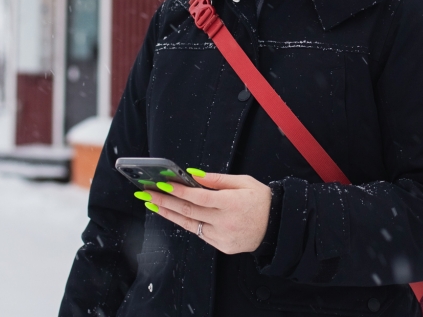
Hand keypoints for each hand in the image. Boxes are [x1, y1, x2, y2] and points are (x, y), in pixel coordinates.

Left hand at [140, 172, 271, 254]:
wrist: (275, 226)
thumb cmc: (261, 200)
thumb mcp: (244, 182)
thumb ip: (218, 179)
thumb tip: (195, 175)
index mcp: (232, 203)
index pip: (199, 197)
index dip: (179, 191)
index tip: (162, 184)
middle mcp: (225, 221)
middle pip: (188, 211)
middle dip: (164, 201)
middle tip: (146, 194)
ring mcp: (222, 237)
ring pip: (189, 224)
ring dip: (169, 214)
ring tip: (152, 204)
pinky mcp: (221, 246)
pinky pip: (200, 233)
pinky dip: (186, 222)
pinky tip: (175, 214)